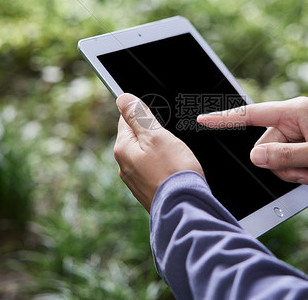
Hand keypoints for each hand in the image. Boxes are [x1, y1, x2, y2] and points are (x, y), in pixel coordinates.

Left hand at [114, 93, 203, 211]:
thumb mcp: (156, 136)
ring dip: (159, 151)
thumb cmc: (173, 171)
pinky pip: (152, 170)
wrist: (184, 208)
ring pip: (145, 155)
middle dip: (152, 134)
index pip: (126, 120)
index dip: (143, 115)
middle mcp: (124, 167)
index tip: (157, 120)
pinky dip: (163, 166)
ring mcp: (135, 181)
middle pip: (136, 138)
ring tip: (174, 156)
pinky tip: (174, 170)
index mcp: (123, 149)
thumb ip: (138, 116)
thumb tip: (122, 99)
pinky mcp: (147, 192)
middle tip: (170, 140)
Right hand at [197, 97, 307, 184]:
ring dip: (289, 169)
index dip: (225, 118)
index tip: (202, 119)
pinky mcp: (301, 142)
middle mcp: (292, 118)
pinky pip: (285, 158)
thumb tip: (254, 156)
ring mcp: (297, 131)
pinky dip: (294, 169)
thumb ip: (284, 156)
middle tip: (305, 173)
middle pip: (264, 143)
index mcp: (295, 111)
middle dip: (280, 164)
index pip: (252, 114)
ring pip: (273, 155)